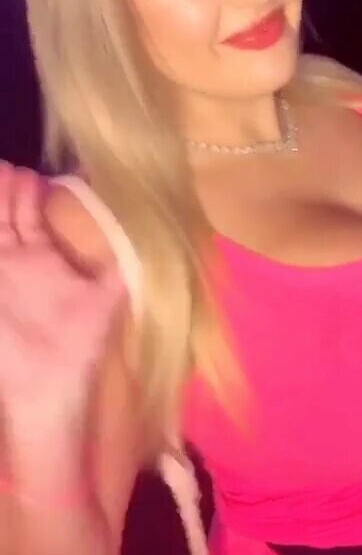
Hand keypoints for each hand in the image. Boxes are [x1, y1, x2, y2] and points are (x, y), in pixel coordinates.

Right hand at [0, 162, 123, 405]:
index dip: (31, 188)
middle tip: (6, 163)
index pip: (35, 213)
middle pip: (9, 213)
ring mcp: (1, 274)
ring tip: (0, 171)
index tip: (30, 165)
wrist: (50, 392)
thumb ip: (123, 265)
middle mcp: (20, 260)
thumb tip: (153, 237)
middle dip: (6, 186)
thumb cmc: (78, 348)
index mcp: (46, 258)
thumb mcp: (108, 298)